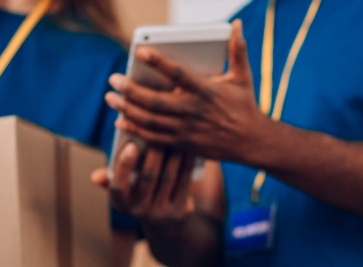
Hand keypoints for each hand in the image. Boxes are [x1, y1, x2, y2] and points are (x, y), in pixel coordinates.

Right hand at [91, 141, 196, 221]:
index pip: (118, 186)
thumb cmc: (140, 195)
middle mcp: (139, 211)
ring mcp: (160, 213)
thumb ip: (112, 178)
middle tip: (161, 132)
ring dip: (172, 153)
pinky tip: (188, 149)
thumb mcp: (125, 191)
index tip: (131, 145)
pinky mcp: (180, 212)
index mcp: (121, 204)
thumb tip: (94, 177)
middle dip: (155, 152)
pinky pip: (184, 183)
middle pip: (148, 178)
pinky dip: (186, 164)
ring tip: (176, 135)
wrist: (165, 223)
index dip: (124, 166)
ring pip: (168, 177)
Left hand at [104, 20, 267, 163]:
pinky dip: (135, 130)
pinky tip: (120, 120)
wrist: (251, 142)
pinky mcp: (182, 145)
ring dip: (127, 109)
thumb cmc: (244, 105)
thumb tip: (236, 25)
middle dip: (131, 91)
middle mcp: (194, 111)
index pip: (179, 74)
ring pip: (150, 121)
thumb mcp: (242, 77)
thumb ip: (237, 50)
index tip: (140, 51)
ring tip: (111, 98)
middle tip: (114, 80)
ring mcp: (186, 130)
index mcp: (207, 91)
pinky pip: (153, 138)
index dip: (159, 62)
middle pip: (156, 101)